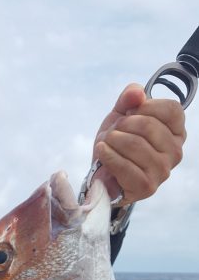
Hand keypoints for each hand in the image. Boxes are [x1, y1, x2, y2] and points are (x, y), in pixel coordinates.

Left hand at [92, 83, 185, 204]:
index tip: (129, 112)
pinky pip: (124, 166)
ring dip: (112, 140)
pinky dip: (108, 155)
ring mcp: (162, 171)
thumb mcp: (122, 114)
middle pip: (148, 126)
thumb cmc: (118, 143)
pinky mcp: (147, 187)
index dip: (145, 106)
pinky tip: (102, 152)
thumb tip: (137, 93)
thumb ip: (129, 97)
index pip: (171, 109)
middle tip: (113, 131)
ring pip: (134, 144)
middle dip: (122, 125)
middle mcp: (175, 153)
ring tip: (106, 143)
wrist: (103, 172)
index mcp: (176, 132)